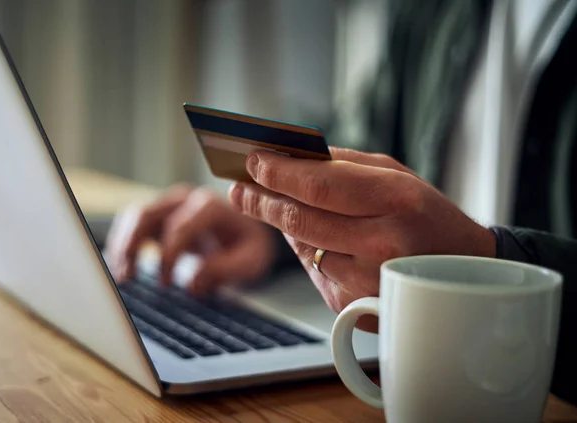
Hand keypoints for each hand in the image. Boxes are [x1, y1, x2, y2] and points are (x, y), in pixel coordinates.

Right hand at [105, 185, 275, 295]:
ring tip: (123, 276)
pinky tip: (122, 269)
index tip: (165, 282)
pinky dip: (123, 245)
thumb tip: (193, 282)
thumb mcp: (250, 260)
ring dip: (123, 245)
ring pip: (135, 216)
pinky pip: (132, 225)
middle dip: (134, 244)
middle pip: (149, 213)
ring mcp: (170, 205)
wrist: (247, 235)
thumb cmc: (249, 246)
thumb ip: (226, 269)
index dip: (169, 254)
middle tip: (129, 277)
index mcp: (211, 207)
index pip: (180, 226)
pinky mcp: (159, 216)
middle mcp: (186, 199)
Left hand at [228, 147, 495, 331]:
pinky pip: (314, 269)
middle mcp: (382, 242)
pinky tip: (318, 237)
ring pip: (302, 246)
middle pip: (300, 219)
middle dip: (262, 201)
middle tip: (240, 189)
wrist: (462, 270)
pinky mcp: (354, 304)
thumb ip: (344, 165)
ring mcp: (366, 280)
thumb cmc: (427, 215)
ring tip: (275, 206)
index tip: (252, 161)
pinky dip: (309, 249)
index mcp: (396, 199)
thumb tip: (288, 159)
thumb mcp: (397, 176)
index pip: (318, 185)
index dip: (278, 173)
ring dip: (285, 226)